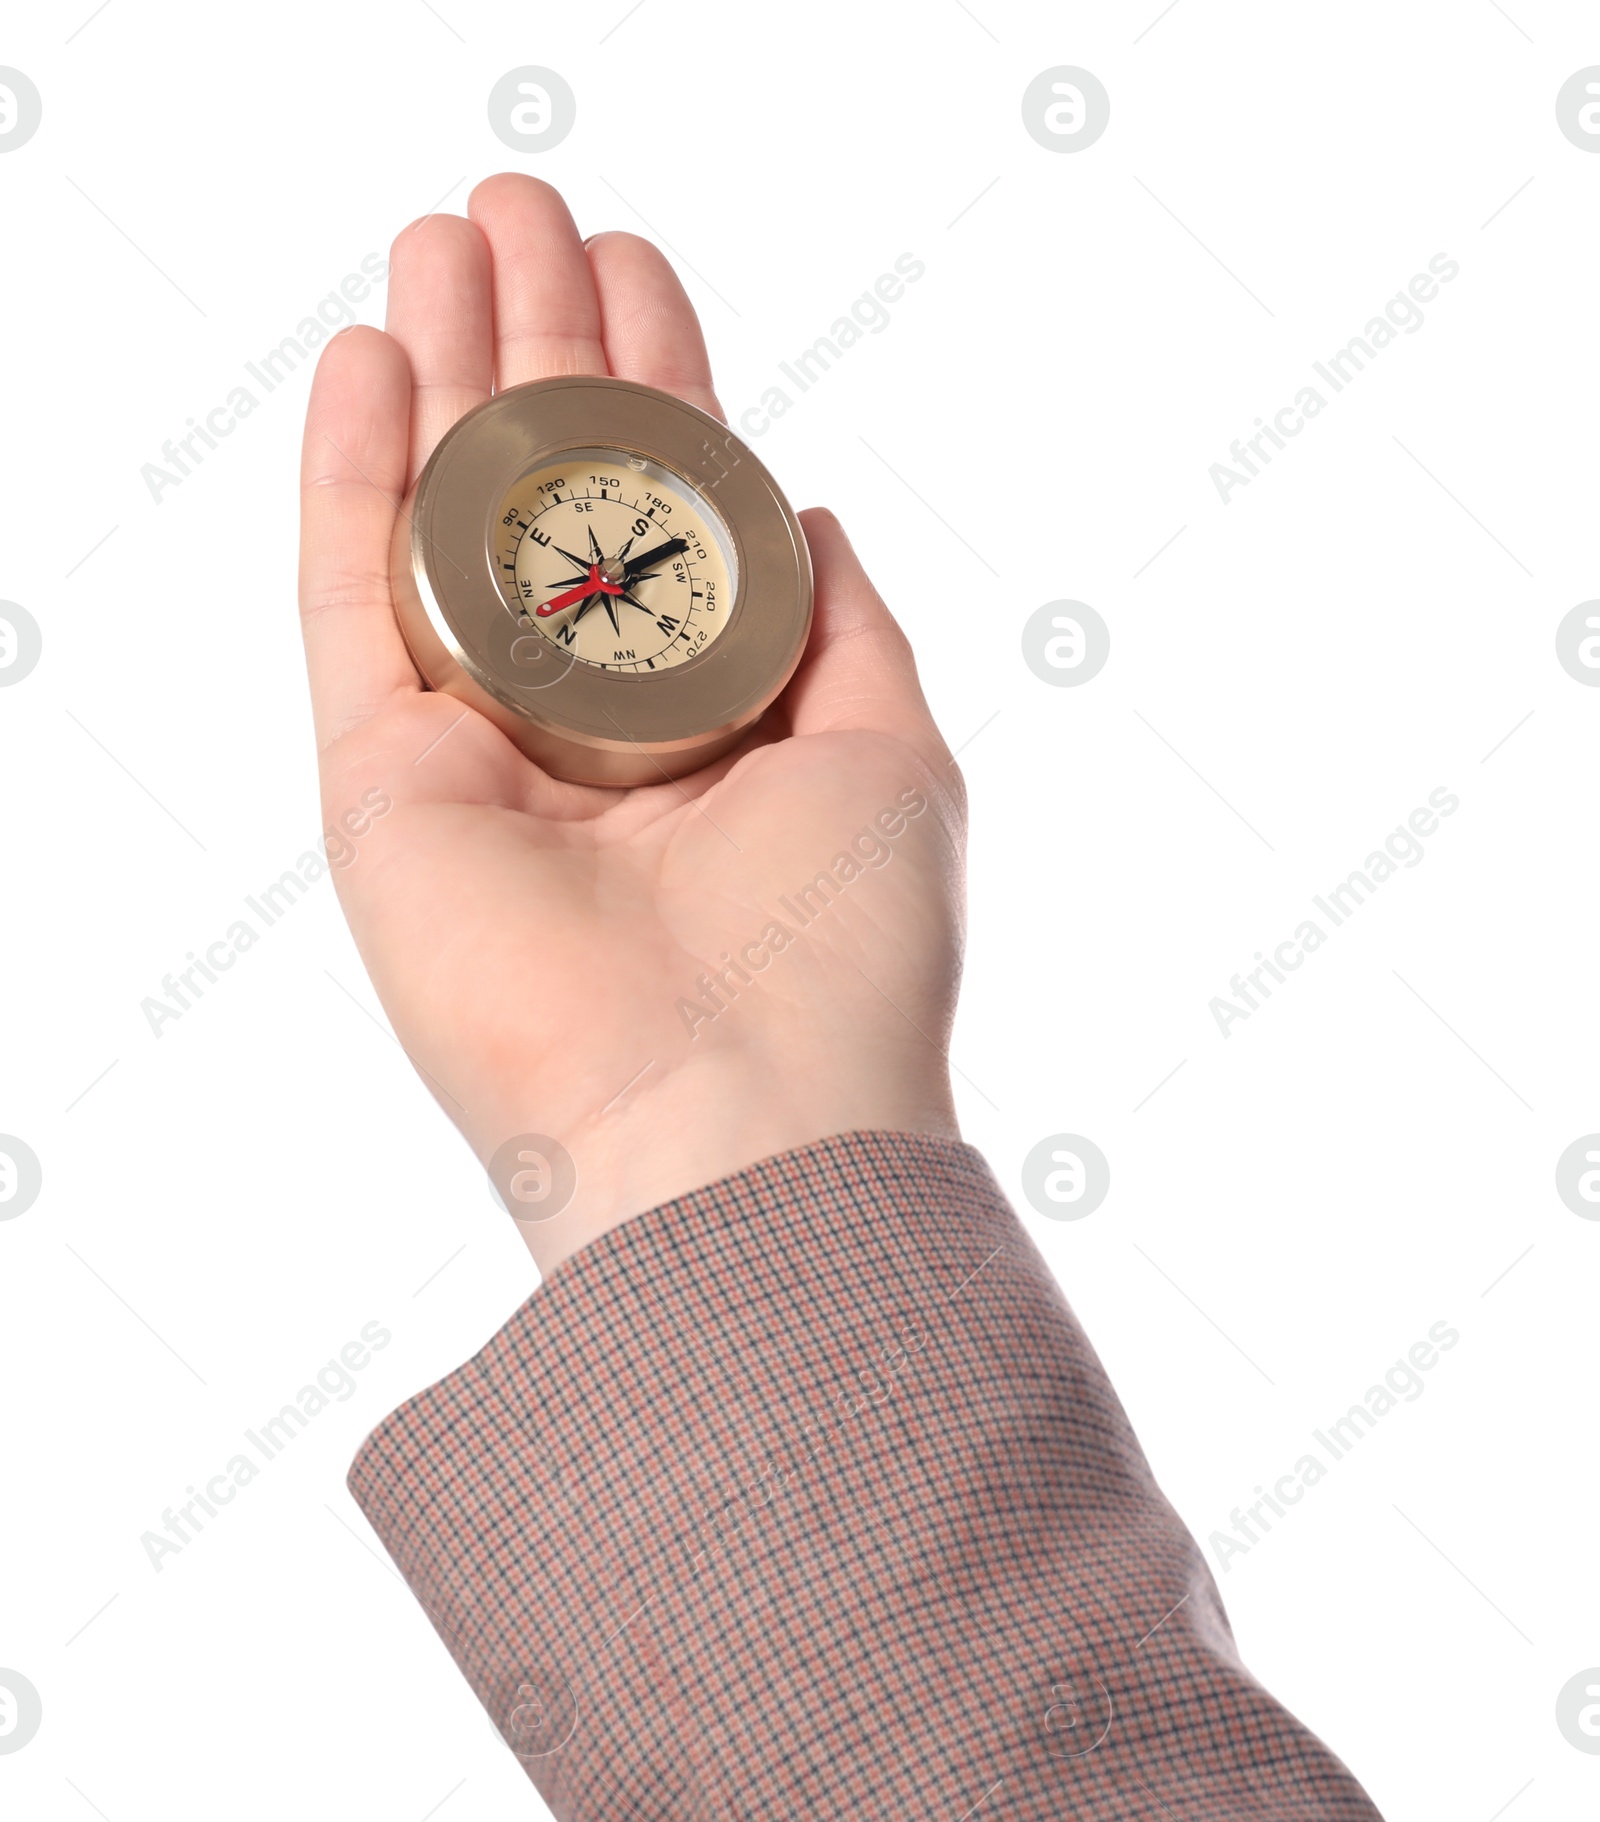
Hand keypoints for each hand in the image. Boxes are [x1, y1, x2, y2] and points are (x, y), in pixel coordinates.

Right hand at [297, 176, 964, 1273]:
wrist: (731, 1118)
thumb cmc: (843, 951)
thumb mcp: (891, 751)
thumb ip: (840, 622)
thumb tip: (803, 505)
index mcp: (710, 711)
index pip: (664, 511)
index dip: (651, 382)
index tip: (635, 264)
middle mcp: (587, 721)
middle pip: (543, 495)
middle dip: (535, 344)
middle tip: (515, 206)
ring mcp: (476, 748)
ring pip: (440, 524)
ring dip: (442, 373)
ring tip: (439, 234)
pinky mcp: (381, 783)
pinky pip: (352, 601)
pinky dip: (354, 478)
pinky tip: (372, 361)